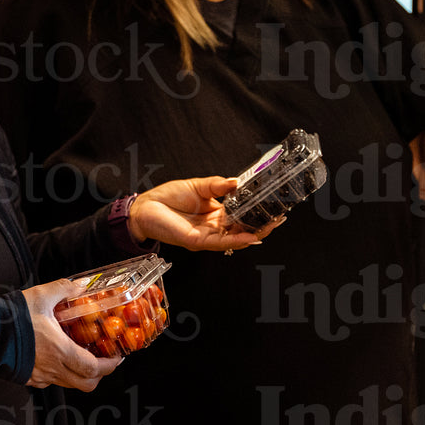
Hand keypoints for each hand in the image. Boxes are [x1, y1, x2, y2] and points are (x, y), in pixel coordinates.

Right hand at [21, 279, 121, 390]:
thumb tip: (81, 285)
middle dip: (99, 375)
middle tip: (104, 361)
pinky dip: (62, 373)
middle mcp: (53, 368)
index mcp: (60, 351)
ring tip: (83, 358)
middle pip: (86, 384)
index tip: (116, 358)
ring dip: (80, 374)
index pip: (94, 368)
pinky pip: (52, 381)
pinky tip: (59, 358)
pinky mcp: (30, 378)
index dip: (109, 366)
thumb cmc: (11, 319)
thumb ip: (64, 289)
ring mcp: (40, 376)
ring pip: (70, 384)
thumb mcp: (41, 296)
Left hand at [127, 176, 279, 252]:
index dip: (257, 212)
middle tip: (279, 218)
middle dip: (262, 225)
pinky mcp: (198, 241)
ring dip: (254, 233)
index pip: (241, 215)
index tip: (273, 206)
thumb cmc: (167, 198)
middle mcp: (214, 227)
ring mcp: (207, 235)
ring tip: (271, 226)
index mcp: (215, 213)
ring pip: (235, 238)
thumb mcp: (198, 186)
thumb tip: (238, 182)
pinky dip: (236, 240)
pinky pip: (220, 242)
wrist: (145, 207)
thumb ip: (219, 186)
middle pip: (242, 229)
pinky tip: (250, 236)